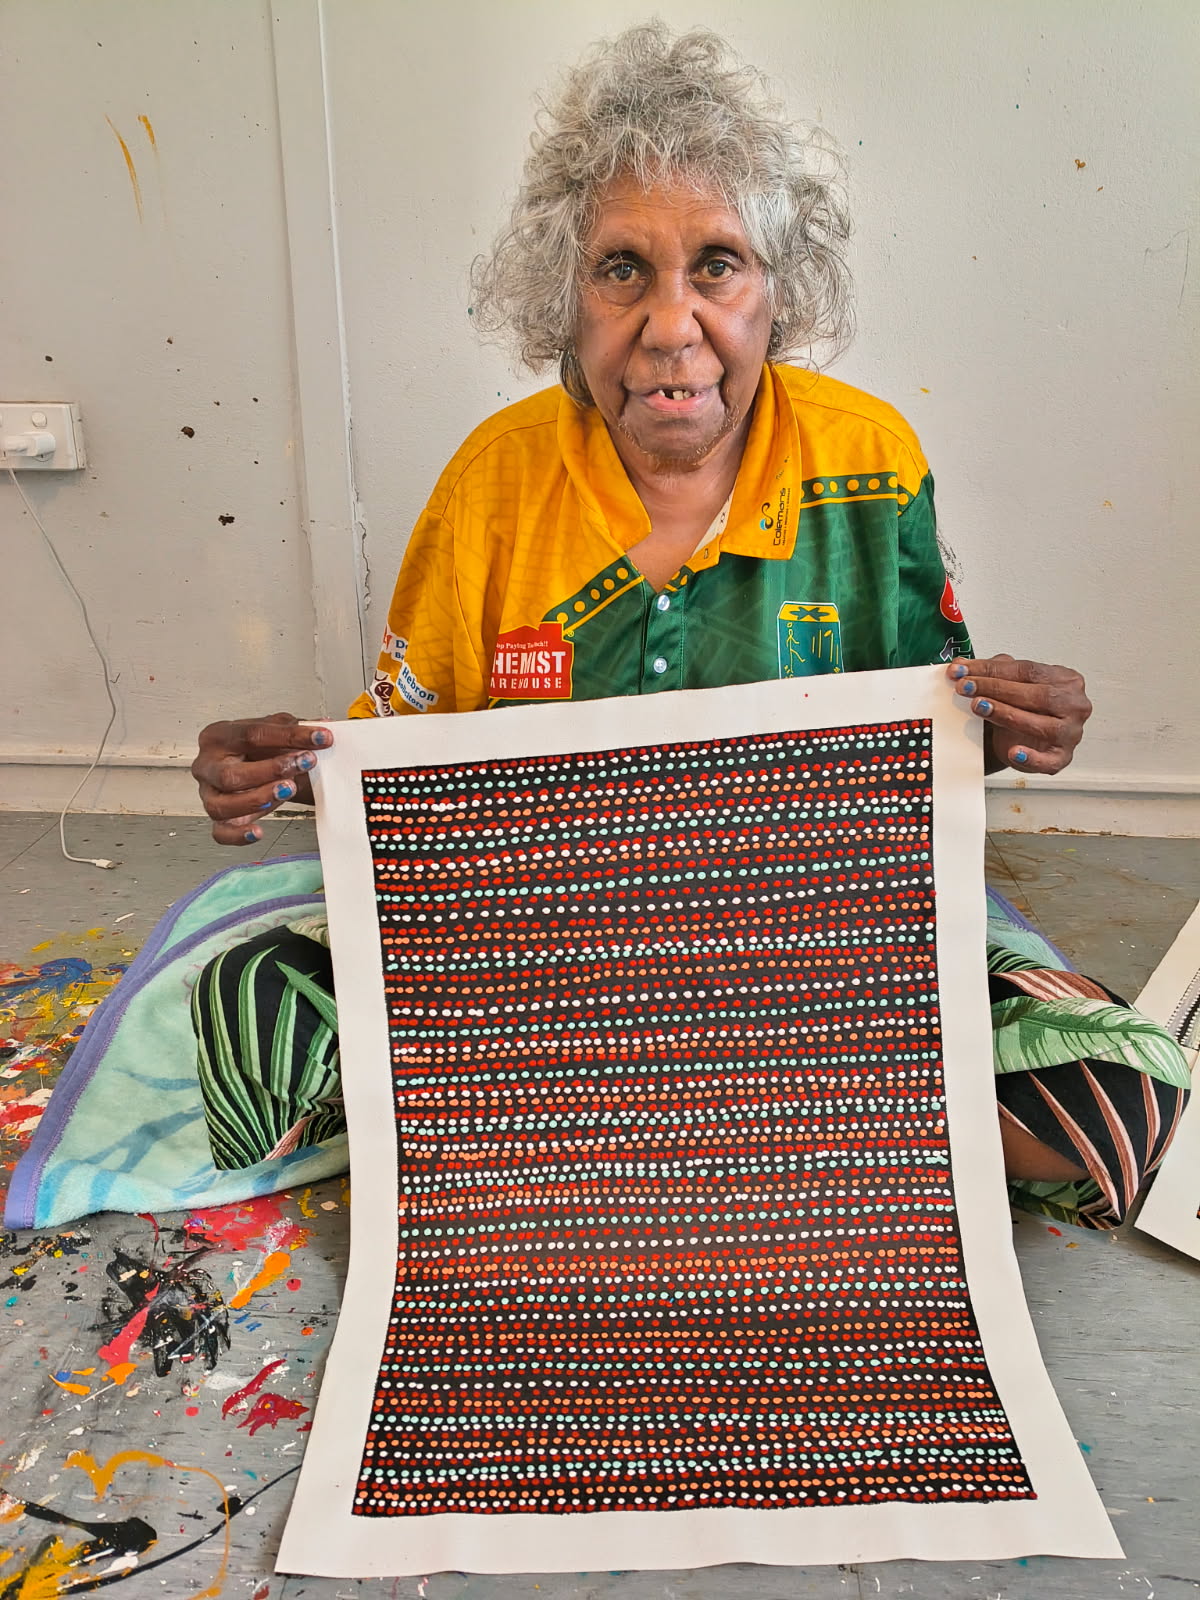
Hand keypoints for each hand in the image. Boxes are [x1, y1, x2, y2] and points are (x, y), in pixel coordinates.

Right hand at [192, 712, 332, 844]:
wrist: (256, 765)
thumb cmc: (259, 748)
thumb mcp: (276, 730)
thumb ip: (296, 728)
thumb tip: (321, 727)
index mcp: (218, 737)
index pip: (250, 735)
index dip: (289, 736)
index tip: (319, 738)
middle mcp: (208, 766)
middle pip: (229, 774)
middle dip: (271, 770)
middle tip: (304, 763)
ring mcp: (209, 794)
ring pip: (222, 806)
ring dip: (257, 800)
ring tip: (287, 790)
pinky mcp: (218, 819)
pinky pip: (221, 833)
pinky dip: (239, 836)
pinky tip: (259, 831)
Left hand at [947, 655, 1091, 774]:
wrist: (1022, 739)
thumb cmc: (1021, 708)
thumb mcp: (1008, 684)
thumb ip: (989, 671)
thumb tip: (960, 664)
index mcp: (1065, 680)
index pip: (1028, 670)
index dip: (992, 669)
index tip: (962, 670)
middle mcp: (1074, 704)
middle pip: (1037, 695)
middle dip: (996, 689)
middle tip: (967, 687)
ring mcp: (1070, 733)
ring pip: (1041, 724)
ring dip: (1007, 715)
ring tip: (980, 707)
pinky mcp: (1062, 757)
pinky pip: (1049, 760)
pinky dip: (1031, 758)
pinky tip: (1013, 752)